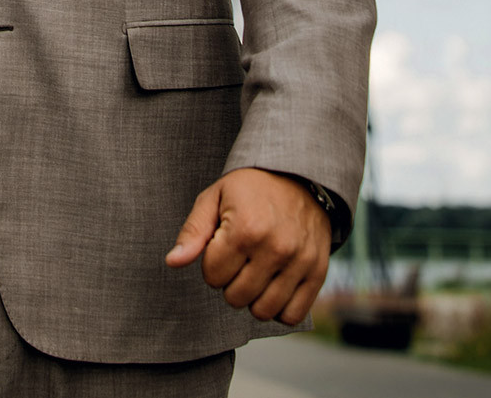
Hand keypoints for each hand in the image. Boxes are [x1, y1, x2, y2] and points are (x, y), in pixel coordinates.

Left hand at [165, 167, 330, 324]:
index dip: (212, 262)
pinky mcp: (318, 272)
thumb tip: (172, 262)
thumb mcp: (215, 198)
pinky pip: (292, 315)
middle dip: (230, 281)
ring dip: (253, 297)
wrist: (297, 176)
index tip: (222, 244)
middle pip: (235, 297)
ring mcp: (299, 262)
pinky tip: (274, 286)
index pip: (212, 276)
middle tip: (239, 258)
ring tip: (255, 271)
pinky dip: (279, 309)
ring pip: (262, 311)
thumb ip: (193, 232)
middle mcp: (275, 248)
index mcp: (245, 228)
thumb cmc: (249, 189)